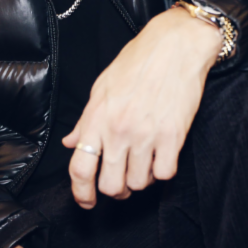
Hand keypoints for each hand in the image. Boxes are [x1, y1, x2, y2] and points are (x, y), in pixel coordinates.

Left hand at [62, 6, 222, 208]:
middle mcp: (119, 130)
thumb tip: (71, 143)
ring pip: (138, 183)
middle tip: (121, 183)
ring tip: (142, 165)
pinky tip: (161, 158)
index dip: (81, 193)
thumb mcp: (102, 87)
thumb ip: (86, 120)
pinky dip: (162, 172)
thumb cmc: (138, 61)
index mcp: (97, 118)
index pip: (80, 168)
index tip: (87, 201)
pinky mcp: (173, 136)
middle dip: (115, 190)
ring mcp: (147, 135)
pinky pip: (165, 173)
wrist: (175, 46)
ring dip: (140, 181)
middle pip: (111, 185)